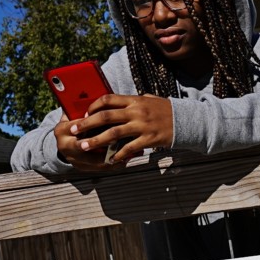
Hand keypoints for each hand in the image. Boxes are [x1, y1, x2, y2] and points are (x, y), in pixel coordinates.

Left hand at [55, 93, 174, 166]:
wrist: (186, 121)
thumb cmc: (166, 111)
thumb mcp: (149, 100)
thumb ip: (133, 101)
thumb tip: (117, 102)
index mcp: (134, 100)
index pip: (108, 100)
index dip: (93, 106)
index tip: (84, 114)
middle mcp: (136, 112)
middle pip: (105, 116)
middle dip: (86, 124)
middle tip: (73, 130)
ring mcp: (142, 126)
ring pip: (113, 133)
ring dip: (96, 140)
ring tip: (84, 146)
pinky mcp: (149, 139)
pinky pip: (129, 148)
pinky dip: (118, 154)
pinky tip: (111, 159)